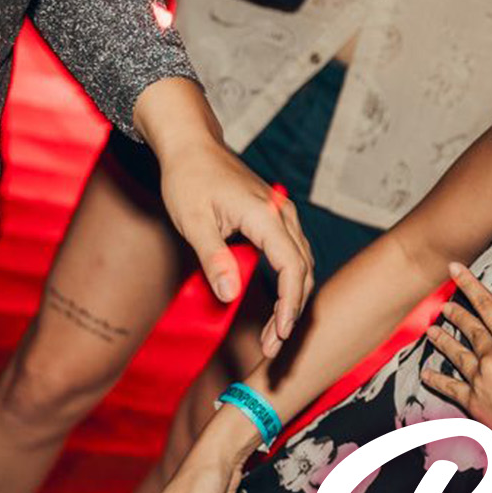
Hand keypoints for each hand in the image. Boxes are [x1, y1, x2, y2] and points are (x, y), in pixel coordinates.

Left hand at [138, 81, 315, 358]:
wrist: (192, 145)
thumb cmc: (188, 178)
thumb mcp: (193, 221)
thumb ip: (213, 258)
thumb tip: (229, 295)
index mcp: (266, 216)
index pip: (292, 267)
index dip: (288, 305)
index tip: (279, 334)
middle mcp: (283, 215)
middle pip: (304, 270)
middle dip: (292, 312)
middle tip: (273, 347)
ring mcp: (283, 215)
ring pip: (303, 264)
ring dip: (293, 300)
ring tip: (274, 333)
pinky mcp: (277, 218)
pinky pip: (294, 255)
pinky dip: (291, 283)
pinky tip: (279, 303)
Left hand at [421, 263, 491, 465]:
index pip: (488, 306)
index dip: (470, 284)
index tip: (456, 270)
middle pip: (470, 328)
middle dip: (457, 312)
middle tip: (444, 302)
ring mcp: (480, 381)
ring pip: (456, 354)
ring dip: (443, 340)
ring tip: (431, 330)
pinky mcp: (474, 403)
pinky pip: (450, 387)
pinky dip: (437, 380)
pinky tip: (427, 374)